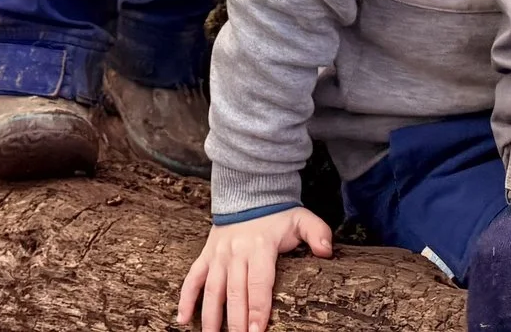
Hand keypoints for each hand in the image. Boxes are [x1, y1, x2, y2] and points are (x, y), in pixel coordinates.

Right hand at [176, 208, 333, 331]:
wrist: (247, 192)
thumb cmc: (277, 214)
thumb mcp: (301, 219)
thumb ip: (317, 233)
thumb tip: (327, 251)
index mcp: (260, 247)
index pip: (258, 284)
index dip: (258, 309)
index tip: (257, 331)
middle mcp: (235, 253)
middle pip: (234, 293)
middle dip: (236, 322)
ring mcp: (217, 256)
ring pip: (212, 291)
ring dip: (211, 318)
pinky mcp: (205, 256)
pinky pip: (192, 279)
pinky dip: (185, 299)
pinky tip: (182, 320)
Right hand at [465, 197, 510, 331]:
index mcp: (504, 266)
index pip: (507, 320)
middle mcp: (482, 266)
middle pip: (486, 319)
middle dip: (507, 329)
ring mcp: (477, 263)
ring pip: (479, 312)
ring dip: (498, 324)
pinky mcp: (479, 263)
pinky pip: (480, 298)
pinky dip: (493, 312)